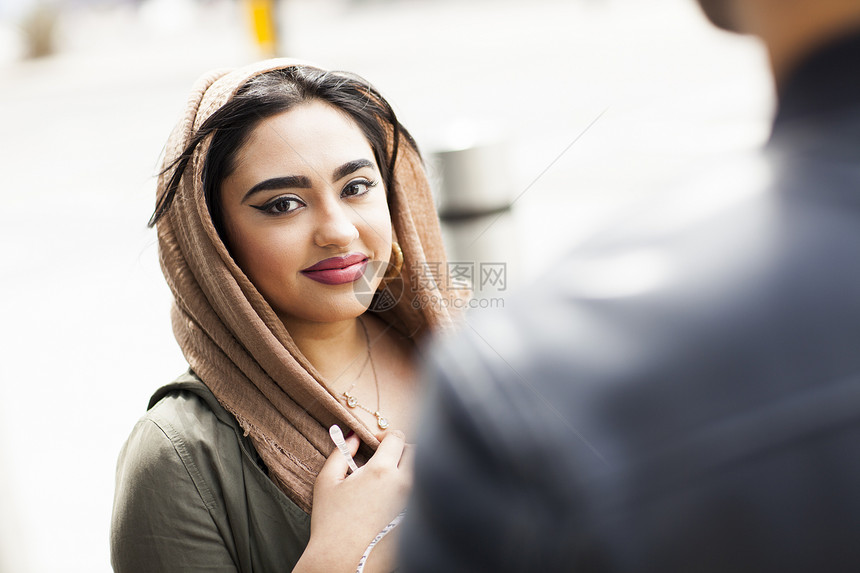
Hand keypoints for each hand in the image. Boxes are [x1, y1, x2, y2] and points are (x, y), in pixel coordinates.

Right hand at [293, 430, 412, 572]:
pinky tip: (392, 501)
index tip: (377, 444)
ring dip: (408, 470)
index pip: (398, 437)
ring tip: (388, 481)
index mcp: (382, 470)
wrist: (341, 561)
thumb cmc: (330, 522)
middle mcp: (404, 484)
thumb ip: (340, 452)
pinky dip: (411, 492)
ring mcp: (413, 503)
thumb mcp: (327, 482)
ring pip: (420, 474)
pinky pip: (420, 496)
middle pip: (416, 452)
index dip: (386, 436)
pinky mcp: (416, 518)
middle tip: (386, 460)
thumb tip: (353, 436)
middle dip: (403, 450)